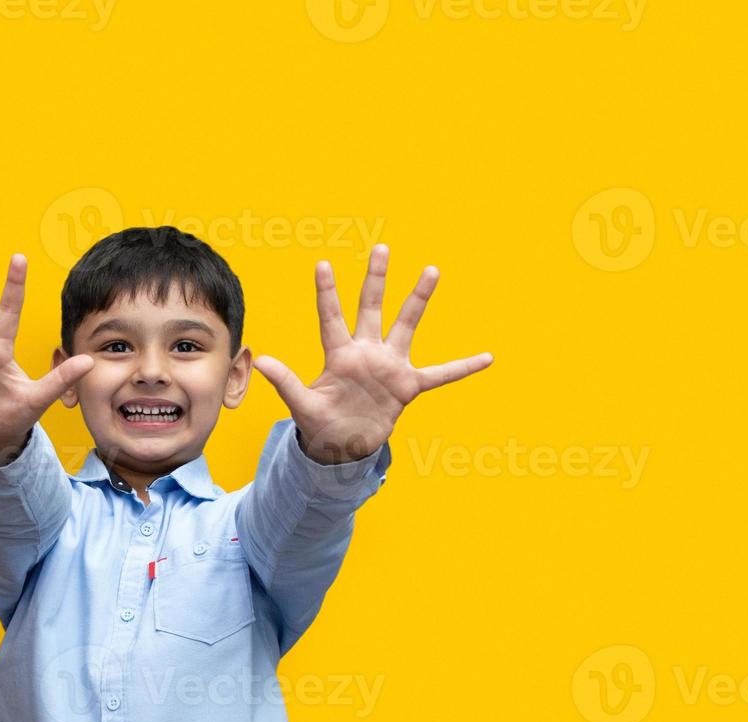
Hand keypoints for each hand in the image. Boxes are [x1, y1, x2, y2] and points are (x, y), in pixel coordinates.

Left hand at [251, 245, 492, 464]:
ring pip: (406, 326)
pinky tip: (487, 357)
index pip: (331, 318)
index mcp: (338, 356)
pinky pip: (440, 375)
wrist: (342, 447)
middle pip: (370, 308)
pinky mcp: (407, 386)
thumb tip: (260, 360)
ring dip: (418, 299)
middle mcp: (365, 353)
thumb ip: (286, 382)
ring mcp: (389, 367)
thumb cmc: (320, 424)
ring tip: (432, 270)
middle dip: (375, 279)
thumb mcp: (302, 406)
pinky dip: (463, 368)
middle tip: (380, 247)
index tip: (322, 264)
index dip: (327, 293)